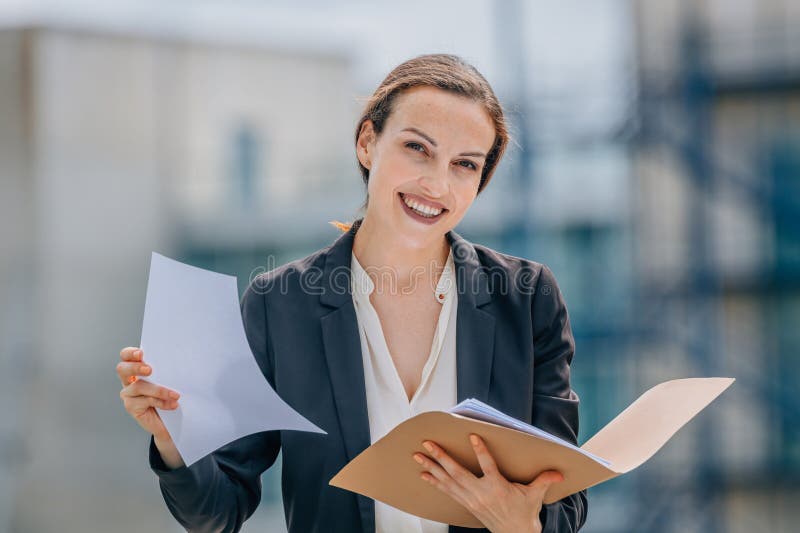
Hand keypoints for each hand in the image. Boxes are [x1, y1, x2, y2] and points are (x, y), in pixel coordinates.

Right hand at [116, 346, 179, 441]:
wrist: (171, 419)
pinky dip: (161, 402)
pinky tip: (172, 404)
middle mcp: (129, 380)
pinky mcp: (131, 407)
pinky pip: (146, 401)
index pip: (126, 356)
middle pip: (122, 369)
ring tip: (175, 395)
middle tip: (150, 370)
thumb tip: (176, 361)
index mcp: (136, 368)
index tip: (141, 353)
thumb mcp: (169, 380)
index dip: (130, 353)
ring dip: (159, 390)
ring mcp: (128, 394)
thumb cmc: (170, 396)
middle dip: (135, 367)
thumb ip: (166, 370)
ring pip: (138, 387)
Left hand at [413, 434, 562, 532]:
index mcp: (498, 487)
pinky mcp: (466, 503)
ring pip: (448, 481)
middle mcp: (481, 493)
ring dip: (432, 467)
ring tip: (418, 457)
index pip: (488, 466)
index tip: (471, 436)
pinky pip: (447, 491)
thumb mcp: (535, 495)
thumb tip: (559, 472)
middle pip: (458, 473)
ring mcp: (471, 499)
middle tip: (428, 444)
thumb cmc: (525, 512)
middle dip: (441, 458)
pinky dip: (435, 482)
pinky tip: (424, 474)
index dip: (480, 451)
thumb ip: (544, 480)